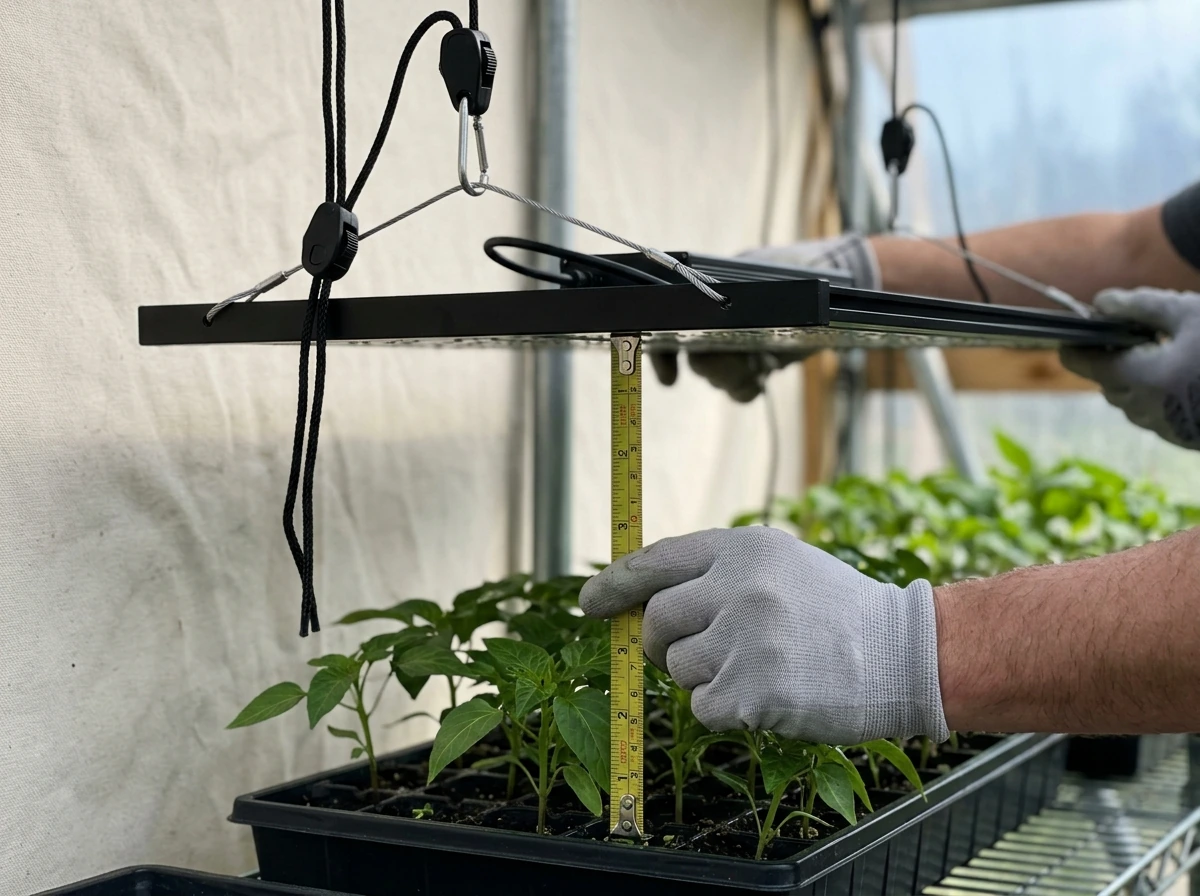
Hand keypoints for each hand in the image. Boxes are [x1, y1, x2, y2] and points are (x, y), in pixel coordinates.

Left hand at [579, 527, 947, 744]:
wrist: (904, 654)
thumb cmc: (837, 611)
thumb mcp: (779, 565)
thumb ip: (717, 574)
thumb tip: (645, 603)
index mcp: (741, 549)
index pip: (656, 561)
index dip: (616, 584)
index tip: (590, 601)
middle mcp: (738, 587)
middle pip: (656, 622)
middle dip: (663, 644)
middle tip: (700, 652)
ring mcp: (744, 639)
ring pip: (678, 668)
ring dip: (705, 677)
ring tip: (758, 667)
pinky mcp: (752, 691)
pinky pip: (702, 707)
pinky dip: (724, 710)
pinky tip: (766, 696)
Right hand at [650, 233, 880, 401]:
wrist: (837, 286)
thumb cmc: (801, 269)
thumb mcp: (769, 277)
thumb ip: (743, 299)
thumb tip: (717, 320)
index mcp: (710, 294)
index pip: (672, 325)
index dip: (665, 355)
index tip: (670, 378)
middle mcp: (716, 320)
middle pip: (698, 360)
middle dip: (720, 370)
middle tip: (750, 365)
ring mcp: (734, 343)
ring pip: (717, 378)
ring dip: (738, 378)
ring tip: (763, 364)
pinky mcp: (753, 362)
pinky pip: (738, 389)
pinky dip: (747, 388)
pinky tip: (761, 377)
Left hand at [1061, 289, 1199, 448]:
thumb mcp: (1189, 314)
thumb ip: (1139, 306)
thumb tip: (1100, 302)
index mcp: (1142, 379)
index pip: (1083, 363)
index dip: (1074, 345)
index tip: (1072, 332)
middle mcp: (1147, 410)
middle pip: (1107, 382)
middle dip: (1113, 359)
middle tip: (1131, 333)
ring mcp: (1166, 429)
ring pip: (1130, 401)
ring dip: (1137, 377)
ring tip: (1164, 351)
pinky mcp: (1184, 438)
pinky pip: (1156, 413)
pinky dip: (1159, 393)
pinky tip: (1184, 374)